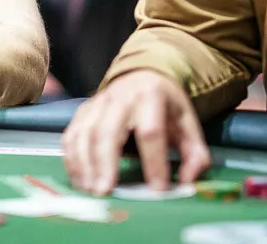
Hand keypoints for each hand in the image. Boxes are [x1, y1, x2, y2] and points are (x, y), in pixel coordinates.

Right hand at [61, 69, 210, 195]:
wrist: (142, 76)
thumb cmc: (165, 106)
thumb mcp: (188, 123)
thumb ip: (195, 153)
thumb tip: (188, 181)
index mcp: (151, 96)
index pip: (151, 132)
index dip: (154, 161)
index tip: (157, 189)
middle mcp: (120, 97)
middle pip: (108, 131)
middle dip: (105, 162)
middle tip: (105, 191)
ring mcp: (98, 103)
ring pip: (85, 133)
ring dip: (85, 164)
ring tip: (91, 190)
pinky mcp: (83, 111)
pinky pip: (71, 135)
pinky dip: (72, 159)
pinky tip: (79, 180)